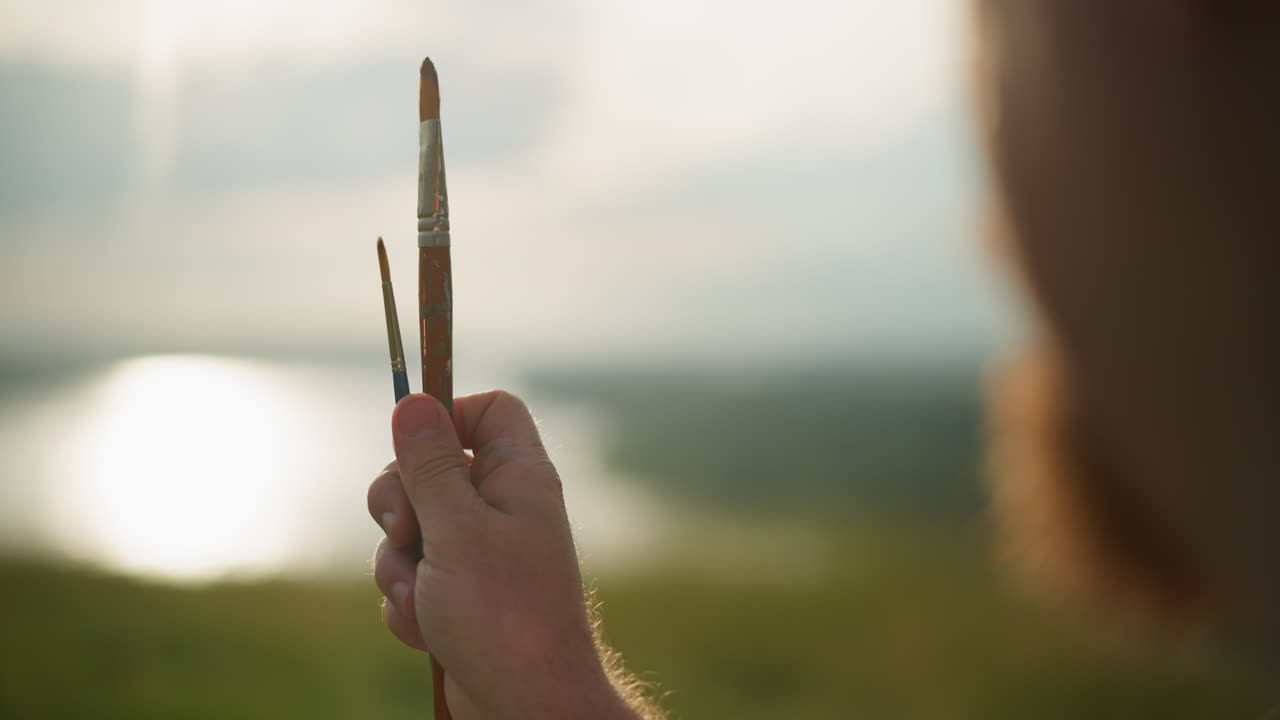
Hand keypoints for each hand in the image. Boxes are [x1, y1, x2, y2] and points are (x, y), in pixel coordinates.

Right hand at [367, 391, 637, 719]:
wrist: (524, 704)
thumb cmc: (504, 614)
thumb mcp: (457, 529)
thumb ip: (429, 465)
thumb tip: (412, 401)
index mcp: (518, 477)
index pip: (490, 411)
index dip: (449, 414)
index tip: (412, 443)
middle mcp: (501, 508)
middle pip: (428, 469)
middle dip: (399, 505)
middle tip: (410, 533)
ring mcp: (478, 553)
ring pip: (409, 529)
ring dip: (399, 567)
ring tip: (427, 599)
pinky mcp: (457, 594)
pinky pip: (409, 577)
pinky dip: (407, 603)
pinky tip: (427, 631)